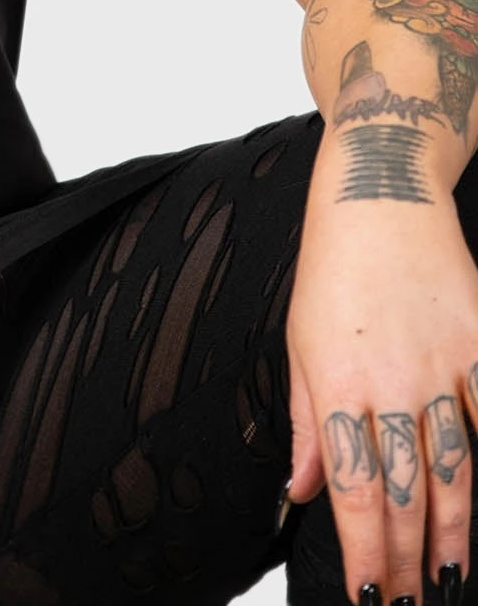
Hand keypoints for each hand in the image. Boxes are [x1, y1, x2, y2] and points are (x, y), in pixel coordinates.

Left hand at [287, 173, 477, 602]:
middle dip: (407, 561)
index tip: (368, 597)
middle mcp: (390, 380)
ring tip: (451, 583)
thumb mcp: (298, 338)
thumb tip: (297, 492)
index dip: (364, 551)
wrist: (379, 188)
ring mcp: (441, 363)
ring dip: (454, 535)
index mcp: (336, 380)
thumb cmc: (333, 265)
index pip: (352, 489)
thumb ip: (305, 421)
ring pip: (455, 470)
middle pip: (406, 492)